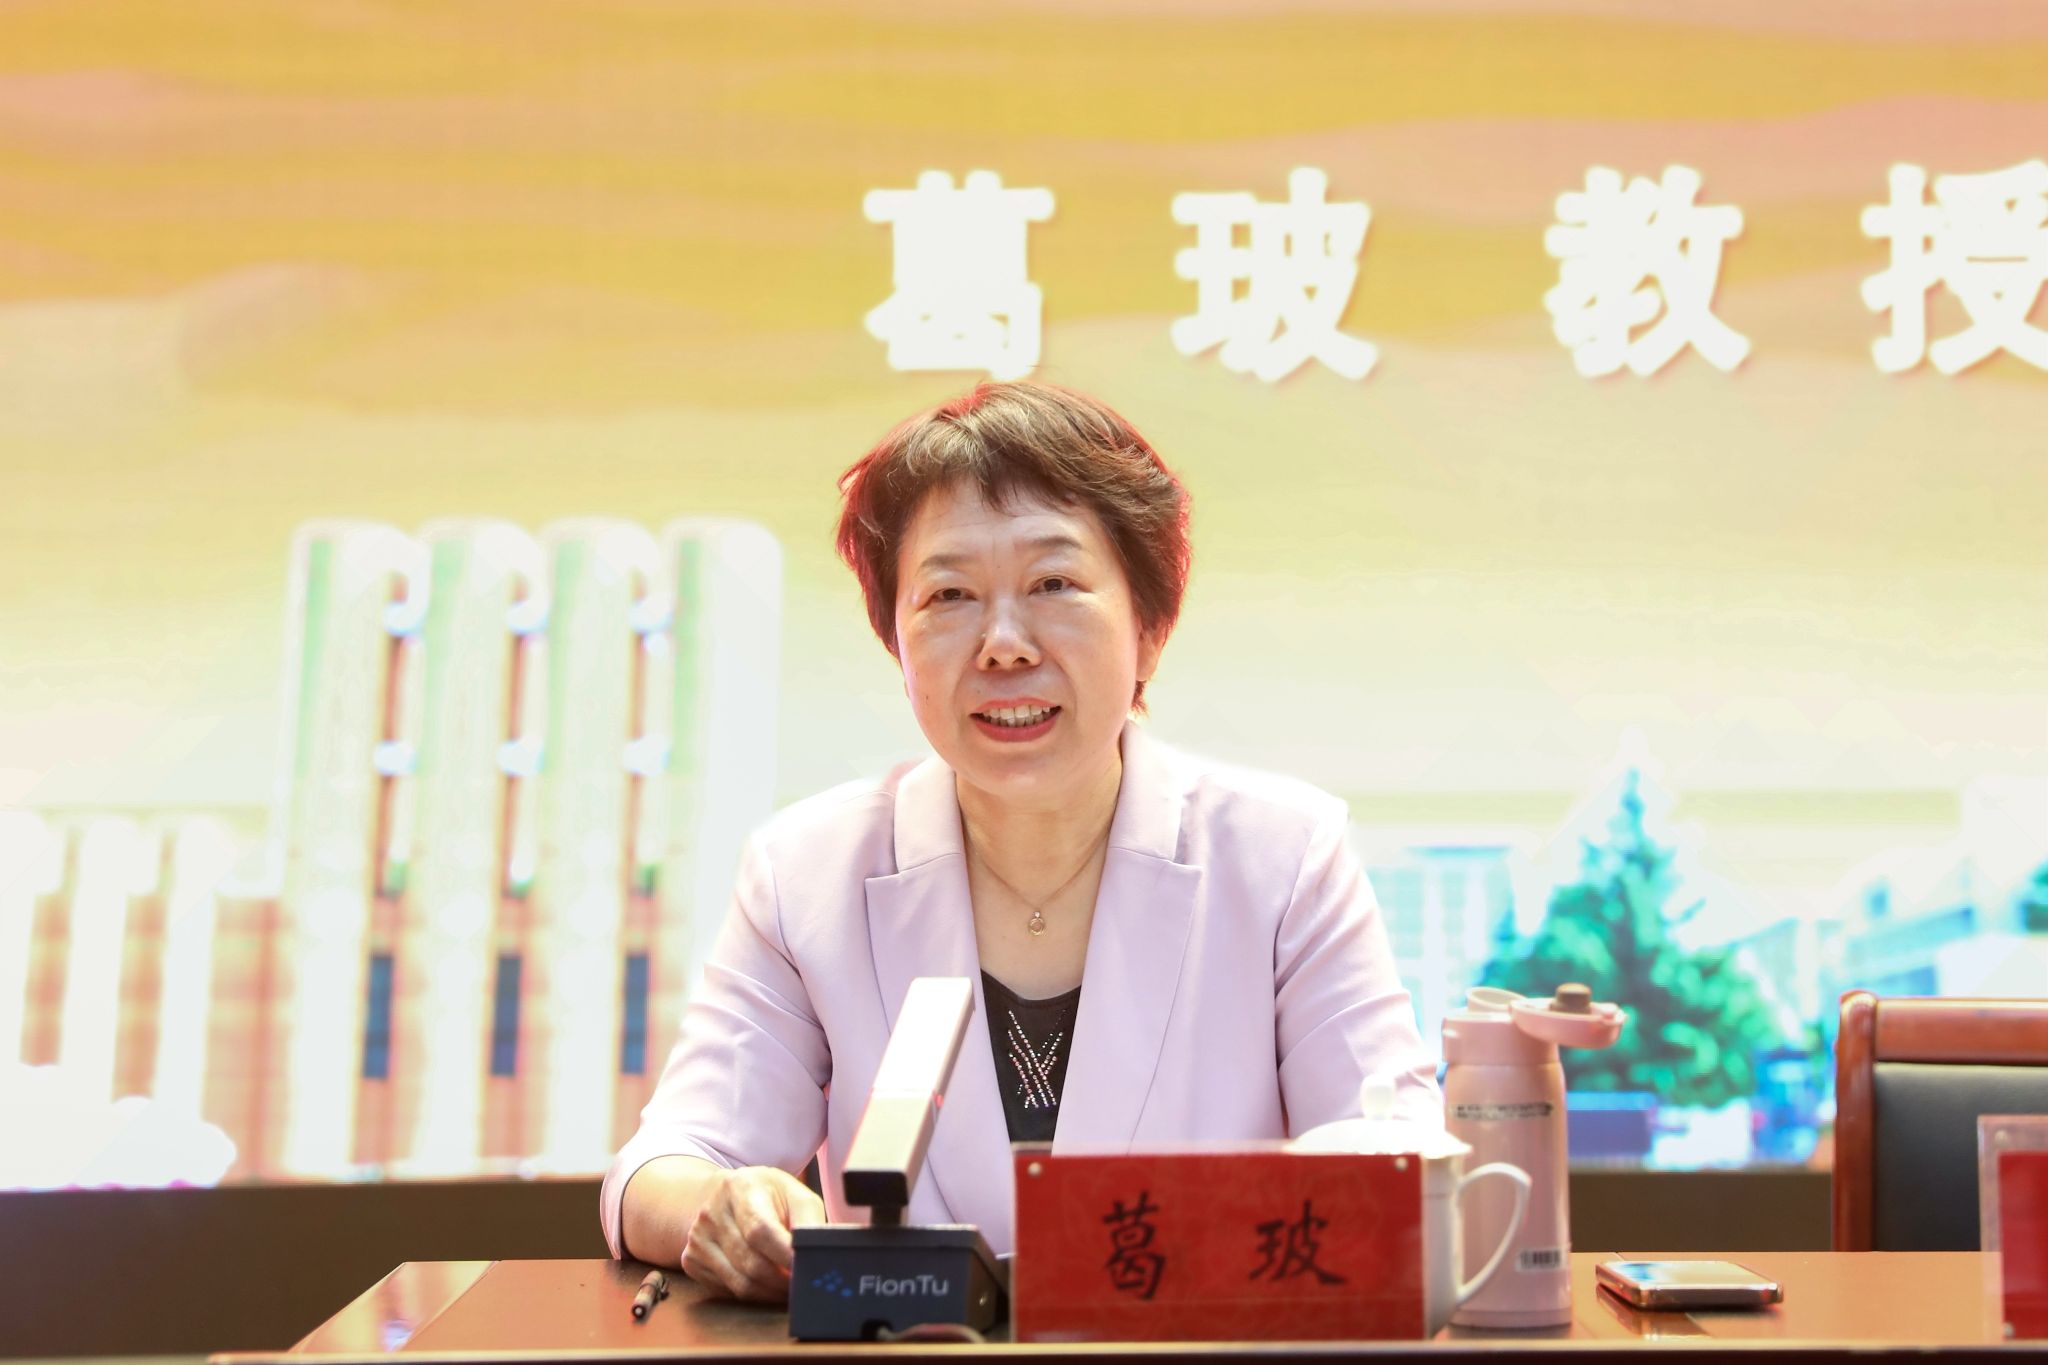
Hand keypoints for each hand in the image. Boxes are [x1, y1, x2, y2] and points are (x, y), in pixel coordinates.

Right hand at [680, 1166, 825, 1301]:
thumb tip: (820, 1252)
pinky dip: (751, 1294)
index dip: (785, 1255)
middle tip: (803, 1287)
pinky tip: (765, 1285)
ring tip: (788, 1289)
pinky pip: (726, 1289)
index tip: (806, 1271)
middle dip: (782, 1281)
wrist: (721, 1195)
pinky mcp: (691, 1259)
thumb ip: (809, 1220)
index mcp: (740, 1187)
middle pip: (750, 1262)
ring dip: (769, 1292)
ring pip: (739, 1282)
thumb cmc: (767, 1196)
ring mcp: (697, 1238)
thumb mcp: (793, 1193)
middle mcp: (712, 1212)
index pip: (760, 1229)